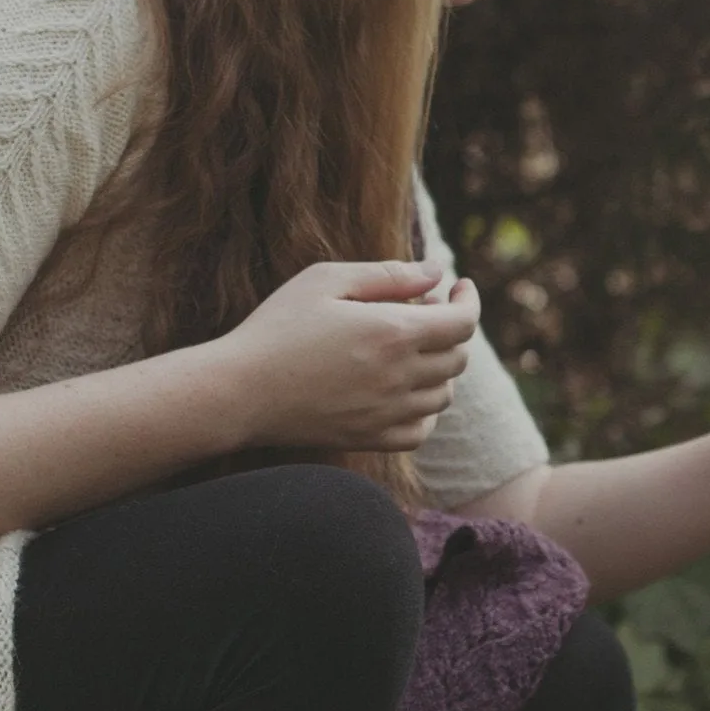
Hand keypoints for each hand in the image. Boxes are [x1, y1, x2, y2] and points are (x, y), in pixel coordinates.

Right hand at [220, 261, 477, 452]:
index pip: (463, 322)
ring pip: (444, 394)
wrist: (240, 391)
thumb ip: (388, 274)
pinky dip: (425, 409)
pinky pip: (422, 429)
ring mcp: (388, 413)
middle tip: (423, 310)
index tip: (459, 287)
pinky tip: (403, 390)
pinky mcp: (372, 439)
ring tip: (409, 348)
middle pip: (458, 357)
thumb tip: (436, 272)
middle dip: (451, 328)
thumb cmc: (278, 327)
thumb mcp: (325, 280)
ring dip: (439, 367)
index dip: (469, 301)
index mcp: (394, 332)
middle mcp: (400, 377)